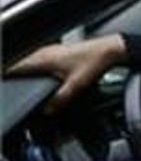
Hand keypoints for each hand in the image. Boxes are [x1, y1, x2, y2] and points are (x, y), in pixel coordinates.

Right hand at [6, 34, 128, 113]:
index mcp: (42, 59)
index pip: (14, 66)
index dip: (4, 73)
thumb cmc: (94, 62)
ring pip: (26, 60)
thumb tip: (48, 111)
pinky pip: (35, 59)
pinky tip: (32, 73)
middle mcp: (42, 53)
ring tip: (11, 77)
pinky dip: (28, 66)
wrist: (109, 49)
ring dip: (18, 68)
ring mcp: (48, 51)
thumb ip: (60, 99)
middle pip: (17, 62)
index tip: (0, 80)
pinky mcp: (55, 53)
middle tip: (4, 81)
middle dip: (8, 71)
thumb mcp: (77, 85)